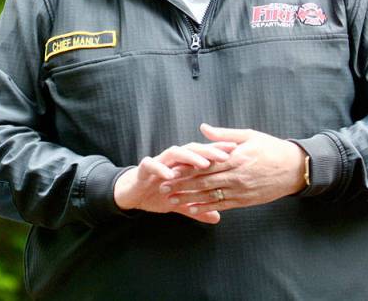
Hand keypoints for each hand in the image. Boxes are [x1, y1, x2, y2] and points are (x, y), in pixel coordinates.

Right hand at [114, 141, 235, 224]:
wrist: (131, 193)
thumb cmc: (157, 193)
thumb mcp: (179, 202)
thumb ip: (197, 208)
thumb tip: (217, 218)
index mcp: (182, 164)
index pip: (202, 154)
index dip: (218, 152)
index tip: (237, 152)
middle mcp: (172, 160)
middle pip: (192, 149)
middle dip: (209, 152)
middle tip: (225, 157)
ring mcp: (158, 162)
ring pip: (174, 153)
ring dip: (189, 157)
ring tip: (203, 164)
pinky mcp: (143, 169)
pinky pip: (151, 164)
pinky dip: (160, 168)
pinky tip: (170, 175)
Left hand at [159, 123, 305, 218]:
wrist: (295, 169)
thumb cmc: (271, 148)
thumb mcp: (249, 135)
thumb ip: (224, 135)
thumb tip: (203, 128)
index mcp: (236, 157)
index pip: (206, 164)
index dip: (187, 168)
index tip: (170, 169)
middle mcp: (236, 175)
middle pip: (204, 181)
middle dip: (182, 185)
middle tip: (163, 186)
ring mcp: (240, 189)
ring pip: (210, 196)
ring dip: (189, 199)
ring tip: (171, 201)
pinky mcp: (245, 200)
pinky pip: (222, 205)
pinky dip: (206, 207)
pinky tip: (192, 209)